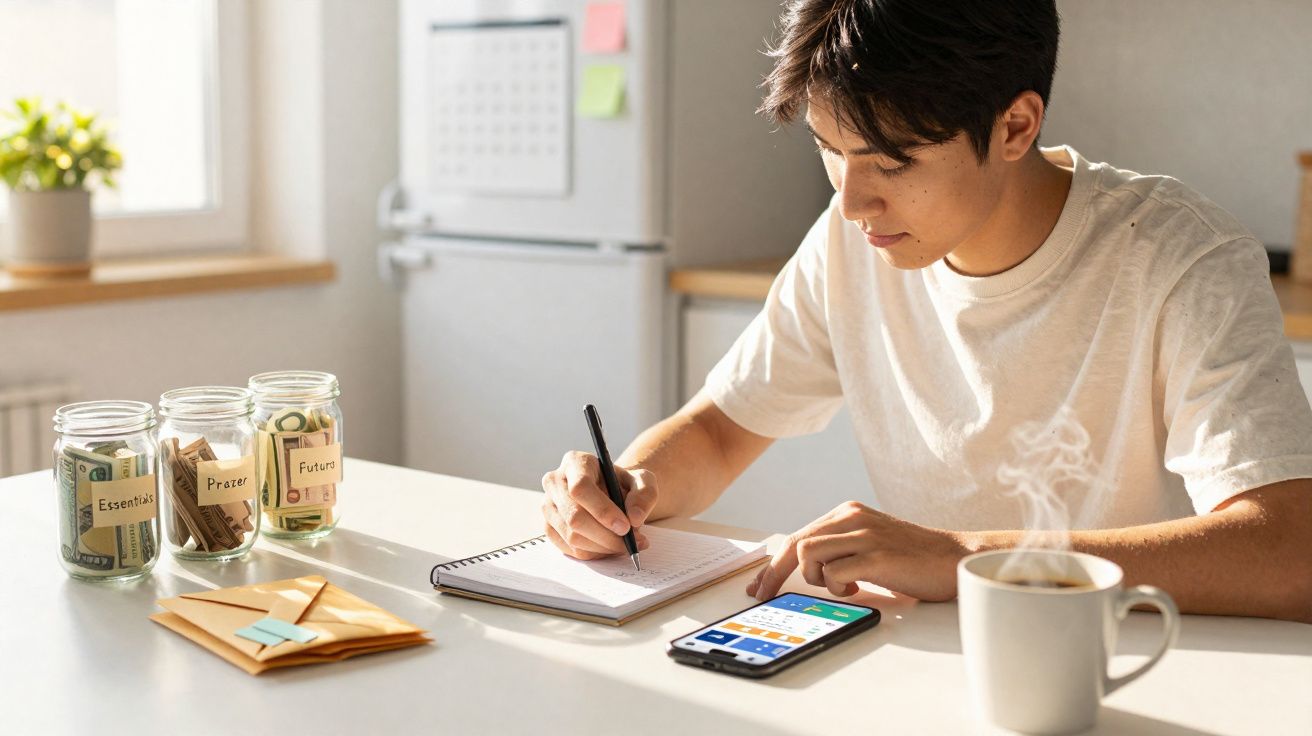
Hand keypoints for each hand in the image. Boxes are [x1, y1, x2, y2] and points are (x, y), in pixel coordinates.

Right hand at [541, 451, 656, 559]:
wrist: (611, 494)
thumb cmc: (623, 484)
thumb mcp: (643, 481)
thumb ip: (645, 494)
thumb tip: (634, 518)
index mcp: (575, 462)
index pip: (580, 488)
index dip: (602, 510)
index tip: (625, 527)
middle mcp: (555, 482)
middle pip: (574, 516)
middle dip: (606, 536)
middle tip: (631, 542)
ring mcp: (548, 506)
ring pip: (572, 536)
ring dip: (603, 547)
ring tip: (625, 544)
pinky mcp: (549, 527)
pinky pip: (570, 549)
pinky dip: (594, 553)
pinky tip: (610, 547)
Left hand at [747, 501, 967, 601]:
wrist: (954, 558)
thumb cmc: (912, 558)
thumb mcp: (869, 544)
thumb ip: (840, 549)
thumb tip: (804, 569)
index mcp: (848, 512)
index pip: (799, 536)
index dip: (774, 563)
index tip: (760, 585)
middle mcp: (852, 517)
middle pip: (796, 542)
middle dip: (774, 573)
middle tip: (765, 595)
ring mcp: (864, 534)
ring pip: (809, 552)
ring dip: (814, 577)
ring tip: (837, 586)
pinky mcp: (877, 554)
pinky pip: (834, 571)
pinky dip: (836, 585)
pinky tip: (855, 588)